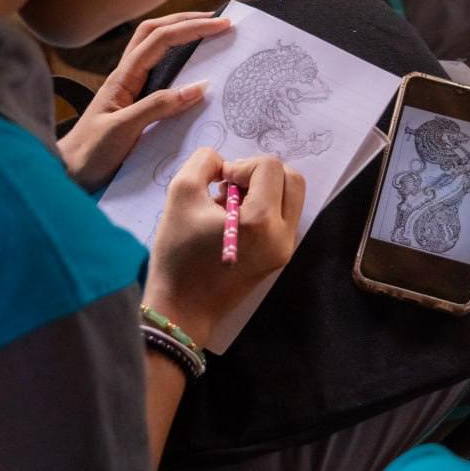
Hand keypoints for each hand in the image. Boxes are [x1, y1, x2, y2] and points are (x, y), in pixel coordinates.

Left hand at [57, 12, 230, 191]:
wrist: (68, 174)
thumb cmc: (90, 152)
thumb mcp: (124, 129)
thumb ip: (158, 106)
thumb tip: (199, 87)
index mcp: (123, 77)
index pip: (160, 39)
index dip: (191, 28)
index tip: (221, 25)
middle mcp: (125, 76)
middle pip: (154, 32)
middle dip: (186, 21)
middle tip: (218, 21)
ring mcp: (128, 88)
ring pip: (154, 48)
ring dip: (179, 34)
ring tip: (207, 34)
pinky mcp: (133, 103)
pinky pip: (157, 72)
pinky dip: (176, 60)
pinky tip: (191, 68)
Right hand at [142, 150, 304, 346]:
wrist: (182, 308)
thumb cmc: (177, 253)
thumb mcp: (180, 193)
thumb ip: (204, 162)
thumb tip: (224, 163)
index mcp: (261, 221)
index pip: (269, 167)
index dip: (241, 164)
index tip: (218, 182)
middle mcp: (282, 235)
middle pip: (291, 179)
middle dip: (260, 173)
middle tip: (231, 186)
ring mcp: (285, 249)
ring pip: (290, 198)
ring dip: (263, 189)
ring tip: (229, 204)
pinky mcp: (279, 258)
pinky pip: (283, 217)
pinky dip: (264, 208)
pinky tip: (234, 220)